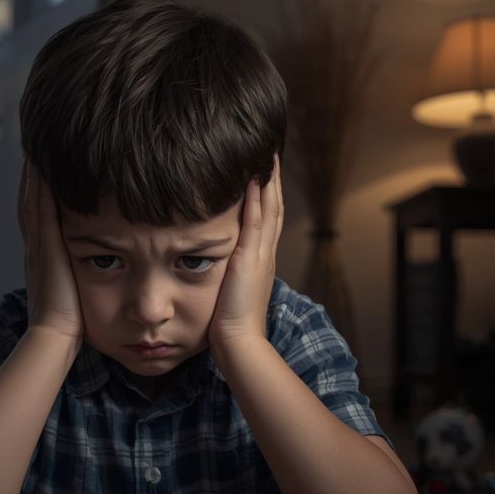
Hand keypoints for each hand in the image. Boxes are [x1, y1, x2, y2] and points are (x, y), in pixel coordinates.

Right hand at [18, 159, 82, 342]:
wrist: (55, 337)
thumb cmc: (71, 322)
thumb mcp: (76, 289)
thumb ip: (81, 272)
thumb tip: (101, 264)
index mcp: (42, 254)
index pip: (38, 212)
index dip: (37, 187)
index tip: (41, 163)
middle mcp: (35, 245)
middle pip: (30, 198)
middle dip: (32, 171)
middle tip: (34, 141)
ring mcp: (37, 244)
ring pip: (31, 198)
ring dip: (33, 170)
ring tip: (36, 142)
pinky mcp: (45, 246)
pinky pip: (39, 208)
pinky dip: (38, 185)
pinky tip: (40, 164)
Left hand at [209, 155, 283, 353]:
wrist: (238, 342)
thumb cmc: (228, 323)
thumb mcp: (230, 289)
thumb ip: (229, 272)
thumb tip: (220, 263)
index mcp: (261, 260)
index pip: (267, 218)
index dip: (268, 194)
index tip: (264, 170)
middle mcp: (266, 253)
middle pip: (274, 206)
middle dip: (273, 179)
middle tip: (271, 152)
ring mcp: (261, 255)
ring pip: (269, 208)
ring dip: (268, 180)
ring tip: (266, 154)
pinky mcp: (250, 259)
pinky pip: (254, 222)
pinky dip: (255, 198)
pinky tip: (253, 178)